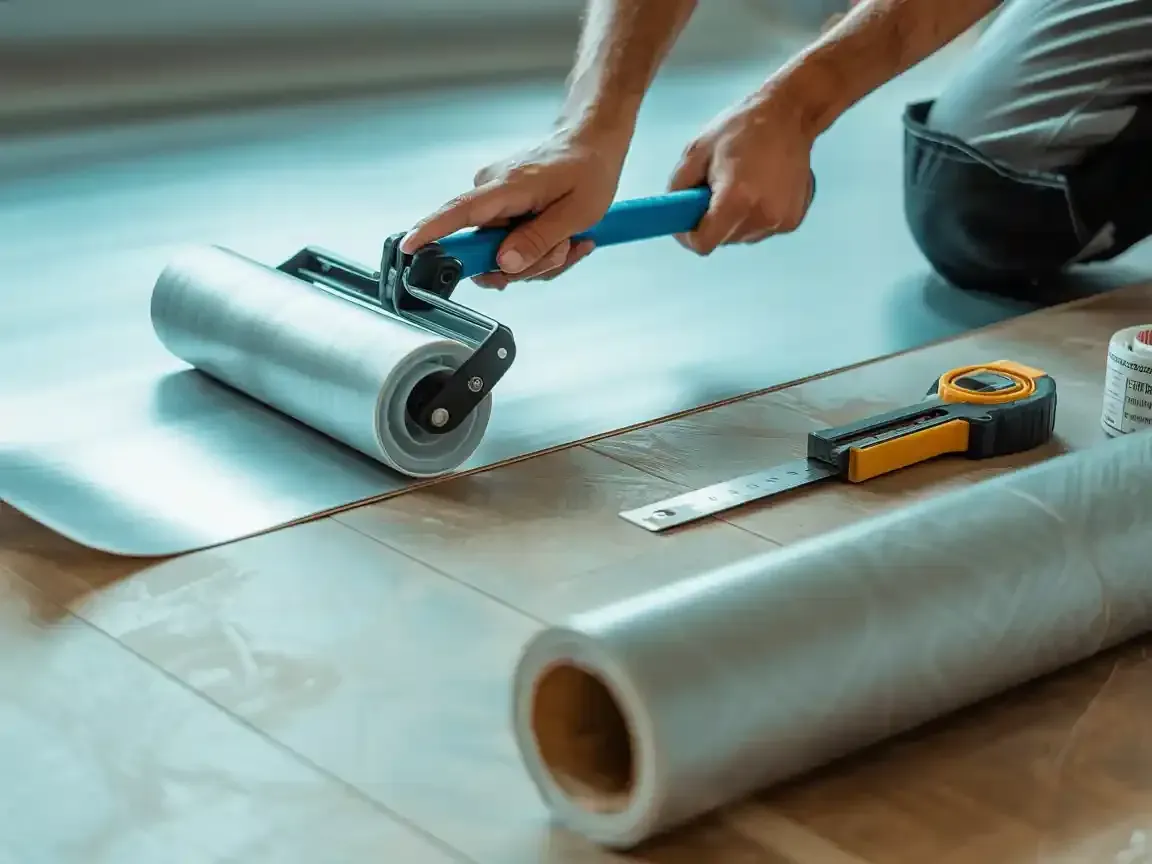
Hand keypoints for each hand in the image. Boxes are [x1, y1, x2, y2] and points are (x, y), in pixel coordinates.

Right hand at [400, 126, 629, 288]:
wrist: (593, 139)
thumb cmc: (589, 167)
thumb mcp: (576, 212)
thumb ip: (538, 240)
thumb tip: (504, 264)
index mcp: (506, 187)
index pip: (459, 212)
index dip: (432, 232)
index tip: (410, 248)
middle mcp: (492, 192)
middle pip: (489, 252)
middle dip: (529, 264)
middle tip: (564, 249)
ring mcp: (497, 201)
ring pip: (505, 254)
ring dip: (540, 258)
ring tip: (570, 239)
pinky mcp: (504, 208)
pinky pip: (513, 245)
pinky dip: (540, 250)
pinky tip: (564, 237)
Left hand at [668, 84, 816, 255]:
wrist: (790, 116)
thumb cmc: (741, 129)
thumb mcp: (697, 150)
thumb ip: (678, 188)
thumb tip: (673, 216)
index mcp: (737, 199)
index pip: (704, 244)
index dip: (689, 236)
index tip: (686, 220)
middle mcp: (763, 217)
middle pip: (722, 240)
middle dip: (711, 222)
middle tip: (715, 191)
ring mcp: (781, 221)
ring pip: (740, 237)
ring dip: (733, 220)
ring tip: (740, 185)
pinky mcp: (792, 221)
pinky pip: (759, 230)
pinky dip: (752, 216)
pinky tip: (760, 189)